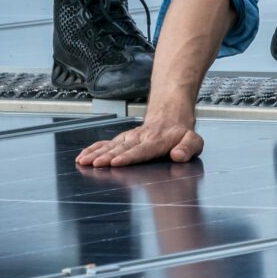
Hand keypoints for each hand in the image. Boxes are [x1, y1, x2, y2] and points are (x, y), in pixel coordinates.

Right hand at [74, 115, 204, 167]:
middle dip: (107, 156)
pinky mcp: (122, 138)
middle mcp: (140, 138)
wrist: (170, 113)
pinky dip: (93, 148)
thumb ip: (188, 148)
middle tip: (95, 163)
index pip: (141, 150)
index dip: (128, 156)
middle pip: (122, 148)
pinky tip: (82, 156)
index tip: (116, 162)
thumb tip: (178, 155)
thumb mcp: (193, 140)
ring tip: (83, 161)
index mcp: (157, 141)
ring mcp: (130, 137)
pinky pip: (106, 143)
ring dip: (96, 153)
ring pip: (111, 145)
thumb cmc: (181, 132)